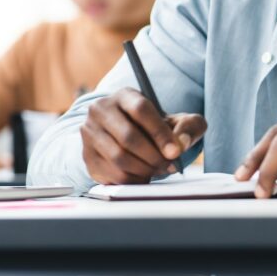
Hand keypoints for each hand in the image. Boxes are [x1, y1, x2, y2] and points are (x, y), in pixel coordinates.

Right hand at [80, 88, 206, 183]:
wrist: (131, 138)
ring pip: (118, 157)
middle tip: (170, 165)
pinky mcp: (87, 156)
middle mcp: (101, 110)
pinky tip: (144, 175)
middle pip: (128, 137)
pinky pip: (111, 174)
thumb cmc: (157, 129)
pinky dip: (133, 179)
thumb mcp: (179, 122)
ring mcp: (90, 133)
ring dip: (144, 169)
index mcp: (124, 96)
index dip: (160, 133)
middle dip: (154, 156)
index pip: (140, 110)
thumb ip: (189, 127)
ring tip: (159, 170)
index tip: (176, 152)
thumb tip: (181, 142)